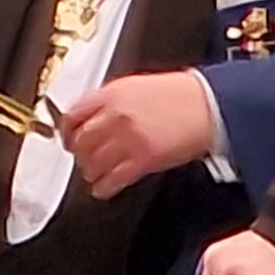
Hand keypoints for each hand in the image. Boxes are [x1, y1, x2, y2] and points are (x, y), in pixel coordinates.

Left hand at [60, 70, 213, 198]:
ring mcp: (128, 139)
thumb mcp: (134, 86)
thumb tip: (92, 113)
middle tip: (79, 157)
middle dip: (77, 152)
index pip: (73, 115)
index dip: (66, 131)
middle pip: (81, 141)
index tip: (66, 137)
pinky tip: (102, 189)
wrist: (208, 107)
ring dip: (89, 170)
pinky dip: (104, 186)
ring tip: (91, 173)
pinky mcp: (144, 160)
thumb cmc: (179, 95)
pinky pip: (114, 178)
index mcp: (110, 95)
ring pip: (93, 161)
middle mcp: (114, 116)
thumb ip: (109, 99)